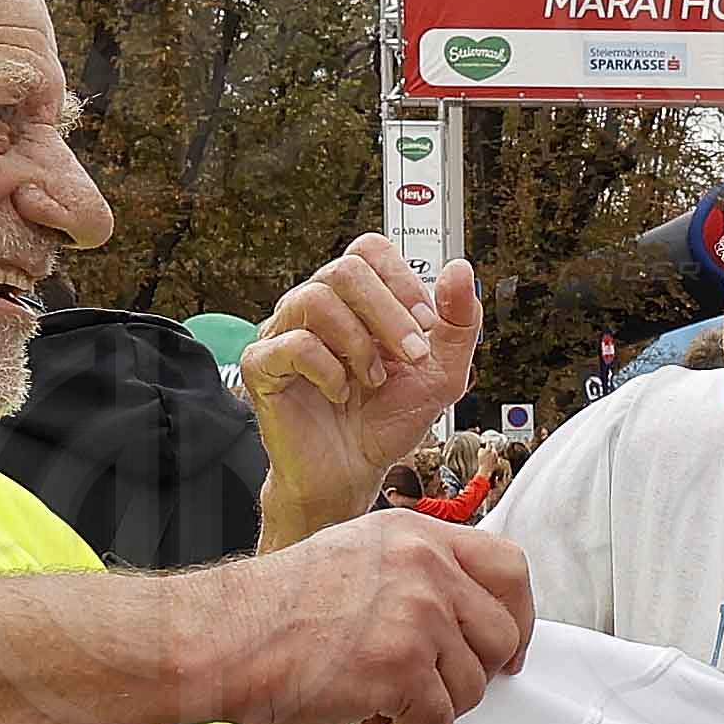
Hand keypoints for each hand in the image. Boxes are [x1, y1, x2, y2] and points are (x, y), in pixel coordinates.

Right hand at [209, 509, 532, 723]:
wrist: (222, 637)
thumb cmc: (274, 608)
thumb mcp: (355, 555)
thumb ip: (413, 573)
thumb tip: (461, 615)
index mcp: (418, 535)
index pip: (509, 567)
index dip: (518, 616)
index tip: (507, 649)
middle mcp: (426, 568)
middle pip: (501, 634)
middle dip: (478, 676)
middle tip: (442, 694)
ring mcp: (418, 616)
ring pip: (472, 686)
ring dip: (435, 713)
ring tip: (391, 717)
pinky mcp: (402, 668)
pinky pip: (438, 723)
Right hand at [242, 241, 487, 527]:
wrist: (353, 473)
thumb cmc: (385, 421)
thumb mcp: (441, 374)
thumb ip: (458, 323)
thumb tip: (459, 270)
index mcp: (355, 301)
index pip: (369, 251)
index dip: (402, 281)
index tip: (427, 323)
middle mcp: (316, 308)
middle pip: (345, 269)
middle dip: (390, 313)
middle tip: (411, 355)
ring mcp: (285, 333)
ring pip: (315, 299)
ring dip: (359, 342)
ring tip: (372, 379)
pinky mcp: (263, 366)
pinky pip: (293, 345)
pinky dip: (329, 370)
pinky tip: (341, 393)